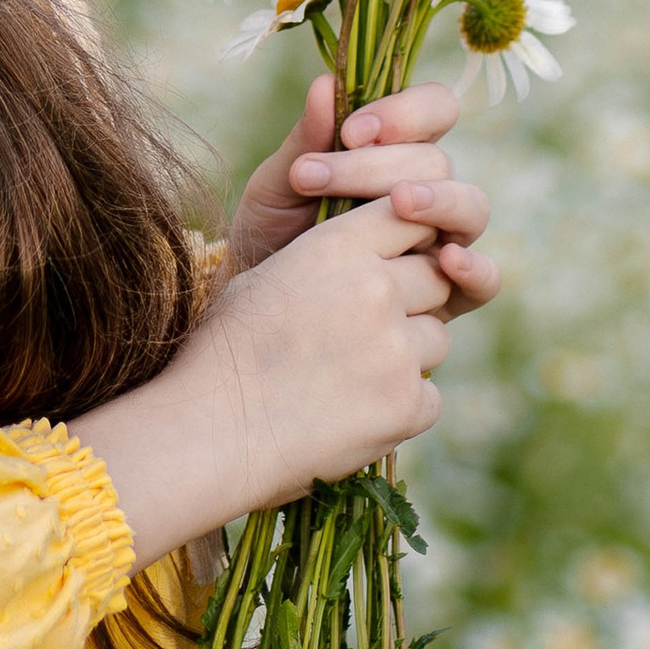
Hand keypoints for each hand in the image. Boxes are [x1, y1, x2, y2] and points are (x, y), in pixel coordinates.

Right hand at [73, 195, 463, 568]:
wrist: (213, 431)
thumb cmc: (227, 352)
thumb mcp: (267, 277)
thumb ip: (331, 260)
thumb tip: (370, 259)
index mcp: (338, 247)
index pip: (408, 217)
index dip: (406, 242)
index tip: (393, 263)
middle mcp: (376, 289)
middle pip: (434, 279)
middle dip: (412, 301)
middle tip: (365, 330)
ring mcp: (397, 348)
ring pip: (435, 338)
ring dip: (407, 354)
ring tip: (350, 376)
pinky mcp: (407, 404)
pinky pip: (428, 395)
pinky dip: (400, 406)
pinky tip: (353, 413)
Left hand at [224, 74, 499, 317]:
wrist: (262, 312)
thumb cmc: (272, 235)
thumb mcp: (279, 186)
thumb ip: (306, 141)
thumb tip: (325, 84)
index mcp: (397, 152)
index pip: (434, 109)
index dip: (404, 111)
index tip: (351, 131)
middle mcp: (429, 192)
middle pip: (438, 161)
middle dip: (380, 166)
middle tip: (318, 177)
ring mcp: (443, 242)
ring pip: (471, 208)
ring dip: (438, 200)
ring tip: (398, 204)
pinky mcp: (448, 295)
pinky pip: (485, 280)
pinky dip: (476, 268)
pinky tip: (447, 262)